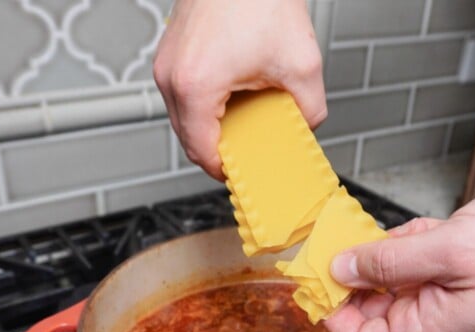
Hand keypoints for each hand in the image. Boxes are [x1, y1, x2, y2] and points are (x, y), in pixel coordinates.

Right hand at [153, 0, 326, 179]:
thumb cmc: (260, 0)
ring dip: (211, 124)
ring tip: (243, 117)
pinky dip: (204, 102)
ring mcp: (166, 66)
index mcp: (196, 87)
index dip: (224, 169)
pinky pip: (182, 94)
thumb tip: (303, 129)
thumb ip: (308, 109)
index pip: (202, 151)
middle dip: (219, 147)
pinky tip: (232, 93)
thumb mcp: (301, 64)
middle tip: (248, 148)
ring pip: (183, 117)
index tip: (242, 173)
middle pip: (188, 138)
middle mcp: (172, 78)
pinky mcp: (169, 55)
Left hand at [323, 189, 474, 331]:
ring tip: (425, 235)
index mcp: (430, 331)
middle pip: (368, 307)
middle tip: (358, 237)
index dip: (331, 311)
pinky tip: (438, 230)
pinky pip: (414, 260)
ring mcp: (443, 299)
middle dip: (363, 270)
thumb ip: (390, 261)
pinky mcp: (453, 275)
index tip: (316, 276)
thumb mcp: (450, 248)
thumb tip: (340, 270)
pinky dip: (416, 240)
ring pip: (389, 277)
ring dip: (394, 250)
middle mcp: (433, 322)